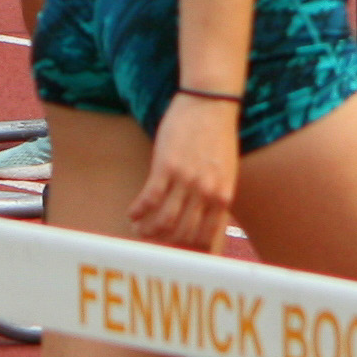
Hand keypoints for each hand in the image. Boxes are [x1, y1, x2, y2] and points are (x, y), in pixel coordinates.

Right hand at [133, 92, 238, 249]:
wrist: (210, 104)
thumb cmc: (217, 136)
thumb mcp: (225, 171)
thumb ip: (215, 194)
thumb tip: (201, 216)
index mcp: (223, 196)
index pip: (205, 236)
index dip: (187, 249)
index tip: (174, 252)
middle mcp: (206, 193)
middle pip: (182, 232)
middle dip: (165, 242)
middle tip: (151, 241)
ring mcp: (187, 180)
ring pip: (164, 219)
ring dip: (148, 229)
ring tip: (138, 230)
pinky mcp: (166, 166)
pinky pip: (150, 198)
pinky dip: (139, 210)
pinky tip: (132, 213)